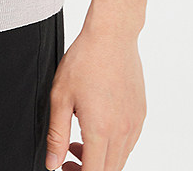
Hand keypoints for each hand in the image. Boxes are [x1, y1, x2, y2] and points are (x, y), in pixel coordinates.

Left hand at [44, 22, 145, 169]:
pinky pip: (129, 143)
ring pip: (120, 159)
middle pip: (109, 170)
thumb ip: (56, 135)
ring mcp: (134, 124)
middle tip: (68, 157)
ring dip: (100, 159)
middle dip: (87, 169)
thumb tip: (52, 163)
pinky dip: (113, 147)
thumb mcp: (60, 97)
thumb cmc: (84, 60)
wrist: (112, 35)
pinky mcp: (140, 114)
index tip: (64, 167)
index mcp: (100, 130)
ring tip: (78, 141)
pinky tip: (97, 128)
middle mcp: (122, 131)